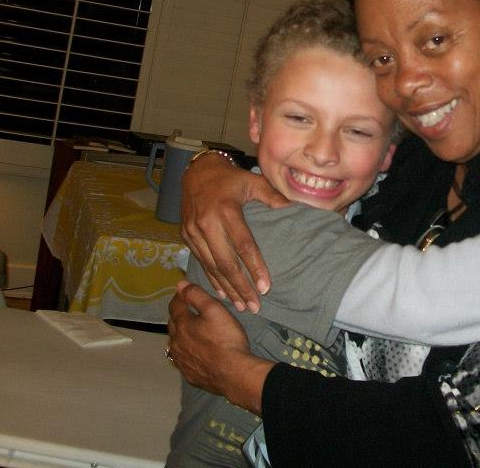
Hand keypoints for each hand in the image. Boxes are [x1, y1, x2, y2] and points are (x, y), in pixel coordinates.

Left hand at [167, 281, 274, 414]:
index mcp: (182, 325)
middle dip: (179, 315)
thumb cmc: (226, 339)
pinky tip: (194, 353)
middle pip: (173, 325)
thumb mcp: (215, 310)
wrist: (234, 374)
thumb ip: (197, 295)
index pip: (175, 306)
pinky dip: (186, 352)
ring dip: (180, 335)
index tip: (185, 292)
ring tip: (191, 332)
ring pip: (175, 344)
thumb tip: (180, 284)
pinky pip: (183, 360)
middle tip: (190, 310)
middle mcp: (176, 343)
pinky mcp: (189, 374)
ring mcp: (181, 361)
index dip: (180, 296)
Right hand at [180, 153, 289, 311]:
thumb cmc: (230, 178)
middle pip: (225, 263)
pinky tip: (222, 294)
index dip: (255, 267)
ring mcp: (193, 232)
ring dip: (227, 289)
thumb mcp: (253, 181)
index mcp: (226, 210)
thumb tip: (294, 208)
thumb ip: (272, 195)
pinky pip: (201, 263)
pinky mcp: (186, 236)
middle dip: (240, 288)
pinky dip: (212, 280)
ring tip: (241, 306)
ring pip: (212, 267)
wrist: (196, 172)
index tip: (266, 287)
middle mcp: (207, 224)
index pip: (243, 245)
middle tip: (254, 306)